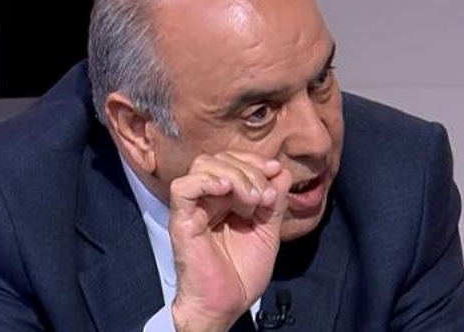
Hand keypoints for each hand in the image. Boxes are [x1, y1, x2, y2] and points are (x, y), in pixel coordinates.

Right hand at [168, 151, 291, 330]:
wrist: (226, 305)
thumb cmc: (241, 274)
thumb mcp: (268, 232)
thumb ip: (275, 202)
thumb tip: (282, 171)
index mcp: (225, 199)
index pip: (234, 161)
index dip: (255, 160)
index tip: (276, 171)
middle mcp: (207, 199)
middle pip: (220, 159)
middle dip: (249, 169)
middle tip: (265, 196)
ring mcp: (193, 208)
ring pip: (203, 165)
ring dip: (234, 174)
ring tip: (252, 199)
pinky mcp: (181, 220)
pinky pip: (183, 187)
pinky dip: (205, 181)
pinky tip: (225, 190)